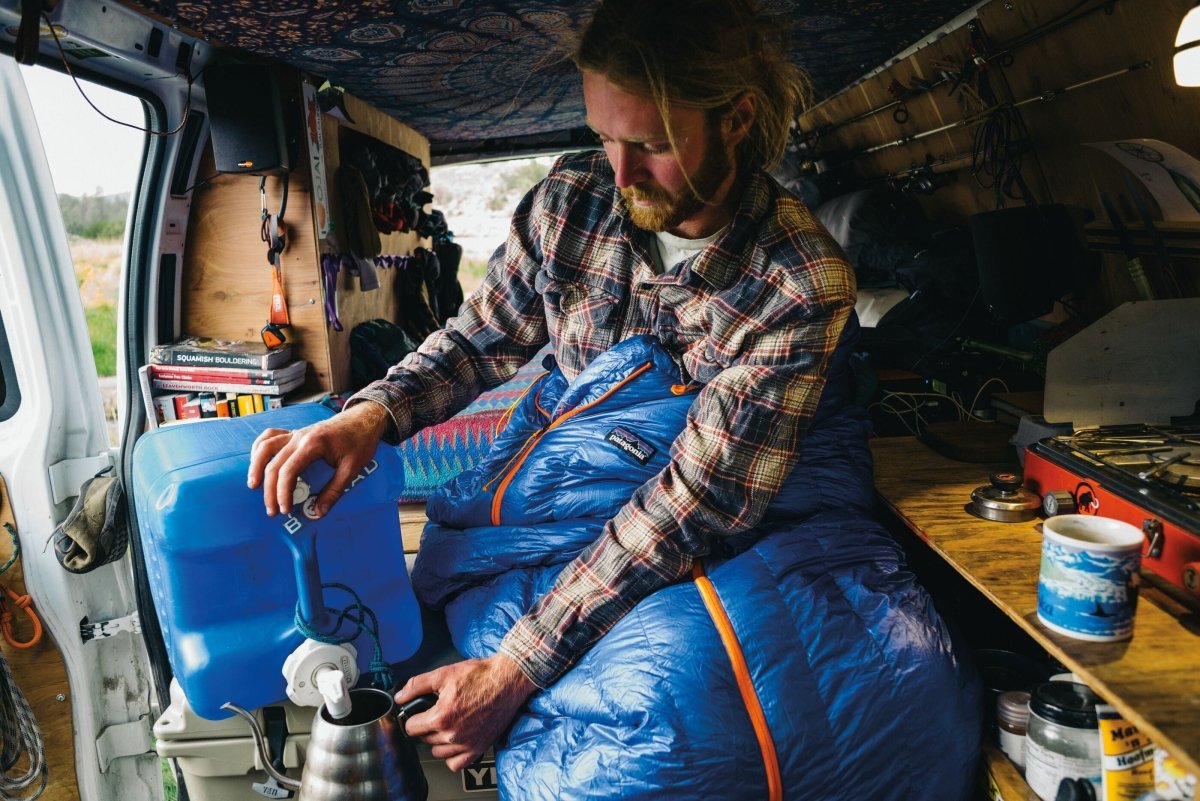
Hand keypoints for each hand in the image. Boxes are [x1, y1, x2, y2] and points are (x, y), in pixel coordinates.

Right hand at [247, 402, 390, 516]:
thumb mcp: (352, 468)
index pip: (289, 471)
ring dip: (256, 466)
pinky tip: (257, 462)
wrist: (363, 420)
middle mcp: (299, 437)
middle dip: (270, 490)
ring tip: (253, 485)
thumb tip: (318, 512)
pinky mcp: (295, 433)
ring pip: (265, 446)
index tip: (285, 510)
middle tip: (272, 510)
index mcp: (313, 444)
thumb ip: (334, 491)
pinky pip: (270, 436)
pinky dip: (260, 448)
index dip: (283, 493)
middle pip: (274, 463)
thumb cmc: (360, 441)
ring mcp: (295, 433)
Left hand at [397, 654, 536, 771]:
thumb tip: (400, 696)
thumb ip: (417, 686)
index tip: (420, 712)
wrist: (507, 680)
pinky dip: (452, 756)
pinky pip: (456, 764)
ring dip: (438, 741)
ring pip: (438, 752)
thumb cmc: (480, 676)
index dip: (413, 717)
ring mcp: (467, 744)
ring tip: (447, 724)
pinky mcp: (479, 748)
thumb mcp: (444, 674)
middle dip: (427, 726)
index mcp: (441, 716)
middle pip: (424, 739)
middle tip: (438, 711)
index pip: (411, 727)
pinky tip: (455, 741)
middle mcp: (453, 734)